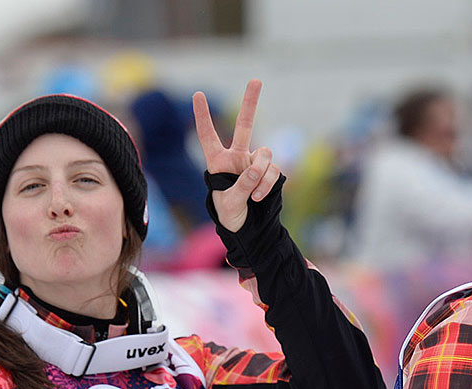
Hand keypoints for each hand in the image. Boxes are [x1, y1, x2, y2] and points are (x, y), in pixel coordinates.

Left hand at [192, 79, 281, 232]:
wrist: (247, 226)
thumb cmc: (229, 214)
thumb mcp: (229, 202)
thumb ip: (242, 185)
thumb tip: (257, 168)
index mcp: (217, 161)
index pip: (208, 135)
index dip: (202, 116)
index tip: (197, 94)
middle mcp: (236, 157)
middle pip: (245, 125)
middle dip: (251, 103)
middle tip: (256, 80)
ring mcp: (254, 162)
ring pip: (265, 155)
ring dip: (261, 174)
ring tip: (253, 195)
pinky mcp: (269, 171)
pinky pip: (274, 171)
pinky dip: (268, 184)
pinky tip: (260, 196)